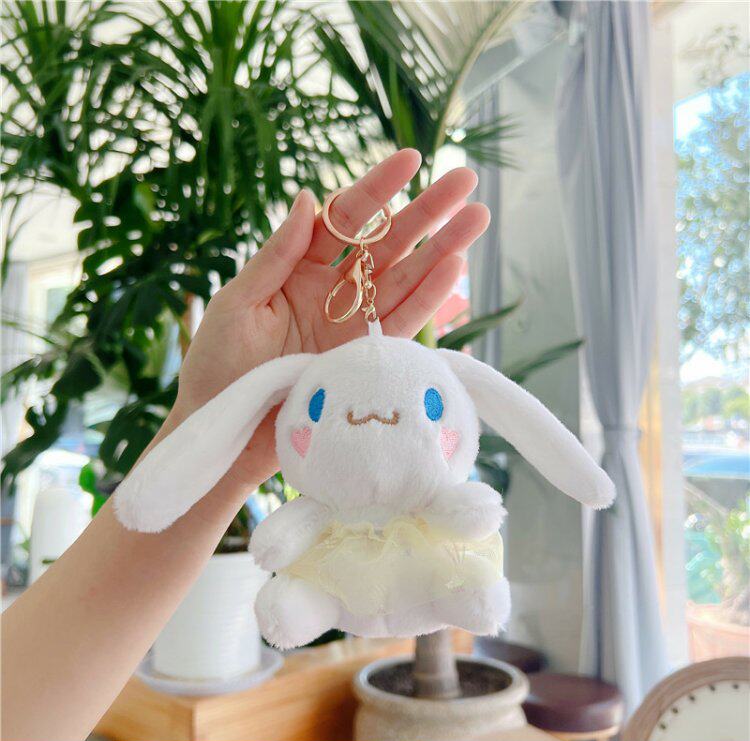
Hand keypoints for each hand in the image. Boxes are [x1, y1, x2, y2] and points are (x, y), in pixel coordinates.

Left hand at [172, 148, 489, 489]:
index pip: (344, 220)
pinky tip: (454, 269)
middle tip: (466, 180)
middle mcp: (333, 294)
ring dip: (442, 250)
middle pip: (387, 245)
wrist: (225, 430)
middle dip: (426, 212)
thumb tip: (310, 197)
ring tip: (478, 218)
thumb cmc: (218, 366)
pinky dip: (428, 299)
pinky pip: (401, 325)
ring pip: (405, 280)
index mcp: (298, 270)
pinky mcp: (364, 360)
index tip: (411, 159)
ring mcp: (352, 327)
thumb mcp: (240, 303)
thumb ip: (276, 255)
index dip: (377, 189)